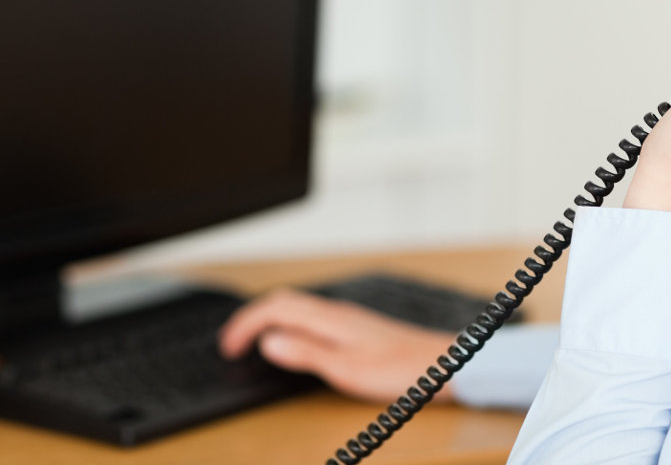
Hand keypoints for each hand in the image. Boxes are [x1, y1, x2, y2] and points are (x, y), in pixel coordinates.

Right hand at [218, 289, 456, 403]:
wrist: (442, 365)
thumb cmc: (401, 370)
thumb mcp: (346, 368)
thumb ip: (305, 353)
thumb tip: (268, 341)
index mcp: (329, 318)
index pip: (274, 308)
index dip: (245, 325)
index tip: (228, 347)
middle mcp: (336, 311)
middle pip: (283, 301)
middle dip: (251, 317)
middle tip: (231, 342)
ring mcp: (347, 317)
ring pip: (297, 306)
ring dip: (269, 319)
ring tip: (253, 340)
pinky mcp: (357, 327)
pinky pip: (311, 315)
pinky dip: (290, 324)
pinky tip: (294, 341)